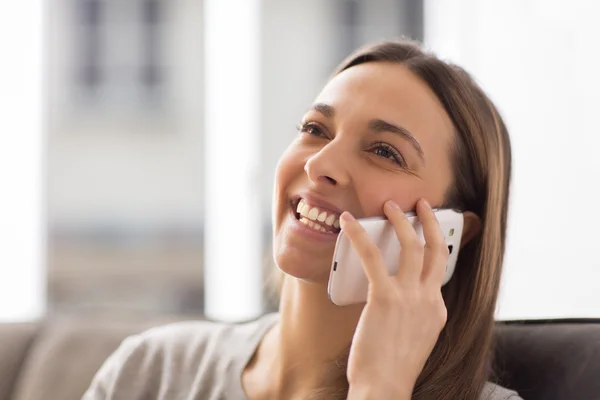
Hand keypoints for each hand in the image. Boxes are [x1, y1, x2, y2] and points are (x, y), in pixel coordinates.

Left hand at [343, 199, 448, 399]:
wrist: (384, 389)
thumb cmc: (391, 369)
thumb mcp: (414, 339)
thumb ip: (411, 316)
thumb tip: (396, 300)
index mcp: (437, 310)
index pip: (438, 272)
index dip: (431, 250)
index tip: (422, 236)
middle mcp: (429, 299)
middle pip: (437, 251)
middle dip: (432, 222)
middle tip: (422, 205)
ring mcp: (410, 297)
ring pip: (412, 246)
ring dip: (401, 220)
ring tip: (390, 205)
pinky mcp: (385, 297)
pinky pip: (372, 256)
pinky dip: (359, 235)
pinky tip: (349, 222)